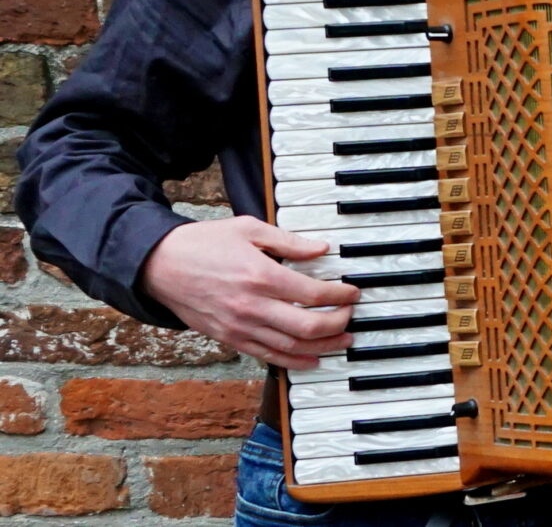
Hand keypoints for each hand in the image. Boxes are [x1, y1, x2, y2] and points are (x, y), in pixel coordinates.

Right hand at [140, 217, 358, 368]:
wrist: (159, 266)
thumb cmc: (204, 243)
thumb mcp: (249, 229)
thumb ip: (289, 241)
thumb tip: (322, 249)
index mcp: (261, 276)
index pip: (314, 293)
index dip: (340, 295)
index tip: (353, 292)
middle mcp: (252, 306)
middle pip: (307, 326)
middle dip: (337, 324)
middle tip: (351, 316)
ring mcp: (239, 327)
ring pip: (290, 347)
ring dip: (322, 347)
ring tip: (343, 340)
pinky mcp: (228, 338)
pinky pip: (266, 356)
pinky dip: (292, 361)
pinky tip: (311, 359)